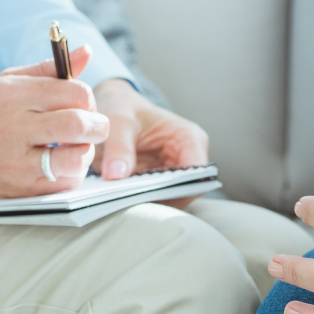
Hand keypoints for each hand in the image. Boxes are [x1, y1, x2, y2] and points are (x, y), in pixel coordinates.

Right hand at [0, 46, 108, 201]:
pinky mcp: (21, 190)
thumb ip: (49, 70)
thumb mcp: (3, 83)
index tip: (81, 104)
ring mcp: (16, 162)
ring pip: (76, 157)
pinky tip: (59, 163)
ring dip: (85, 151)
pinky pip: (65, 182)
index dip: (87, 98)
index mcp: (11, 95)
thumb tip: (87, 52)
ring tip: (75, 146)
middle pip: (79, 124)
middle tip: (92, 126)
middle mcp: (14, 127)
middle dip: (97, 124)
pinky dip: (71, 172)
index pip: (74, 93)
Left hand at [93, 79, 209, 207]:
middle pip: (184, 192)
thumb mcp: (118, 121)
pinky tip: (121, 202)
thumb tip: (116, 176)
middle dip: (158, 200)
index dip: (176, 188)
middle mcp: (189, 159)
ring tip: (121, 203)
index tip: (145, 195)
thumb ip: (119, 146)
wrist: (117, 111)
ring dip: (148, 203)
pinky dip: (140, 203)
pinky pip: (156, 201)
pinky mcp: (162, 186)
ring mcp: (176, 175)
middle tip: (127, 203)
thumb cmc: (124, 109)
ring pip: (170, 202)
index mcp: (189, 139)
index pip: (196, 174)